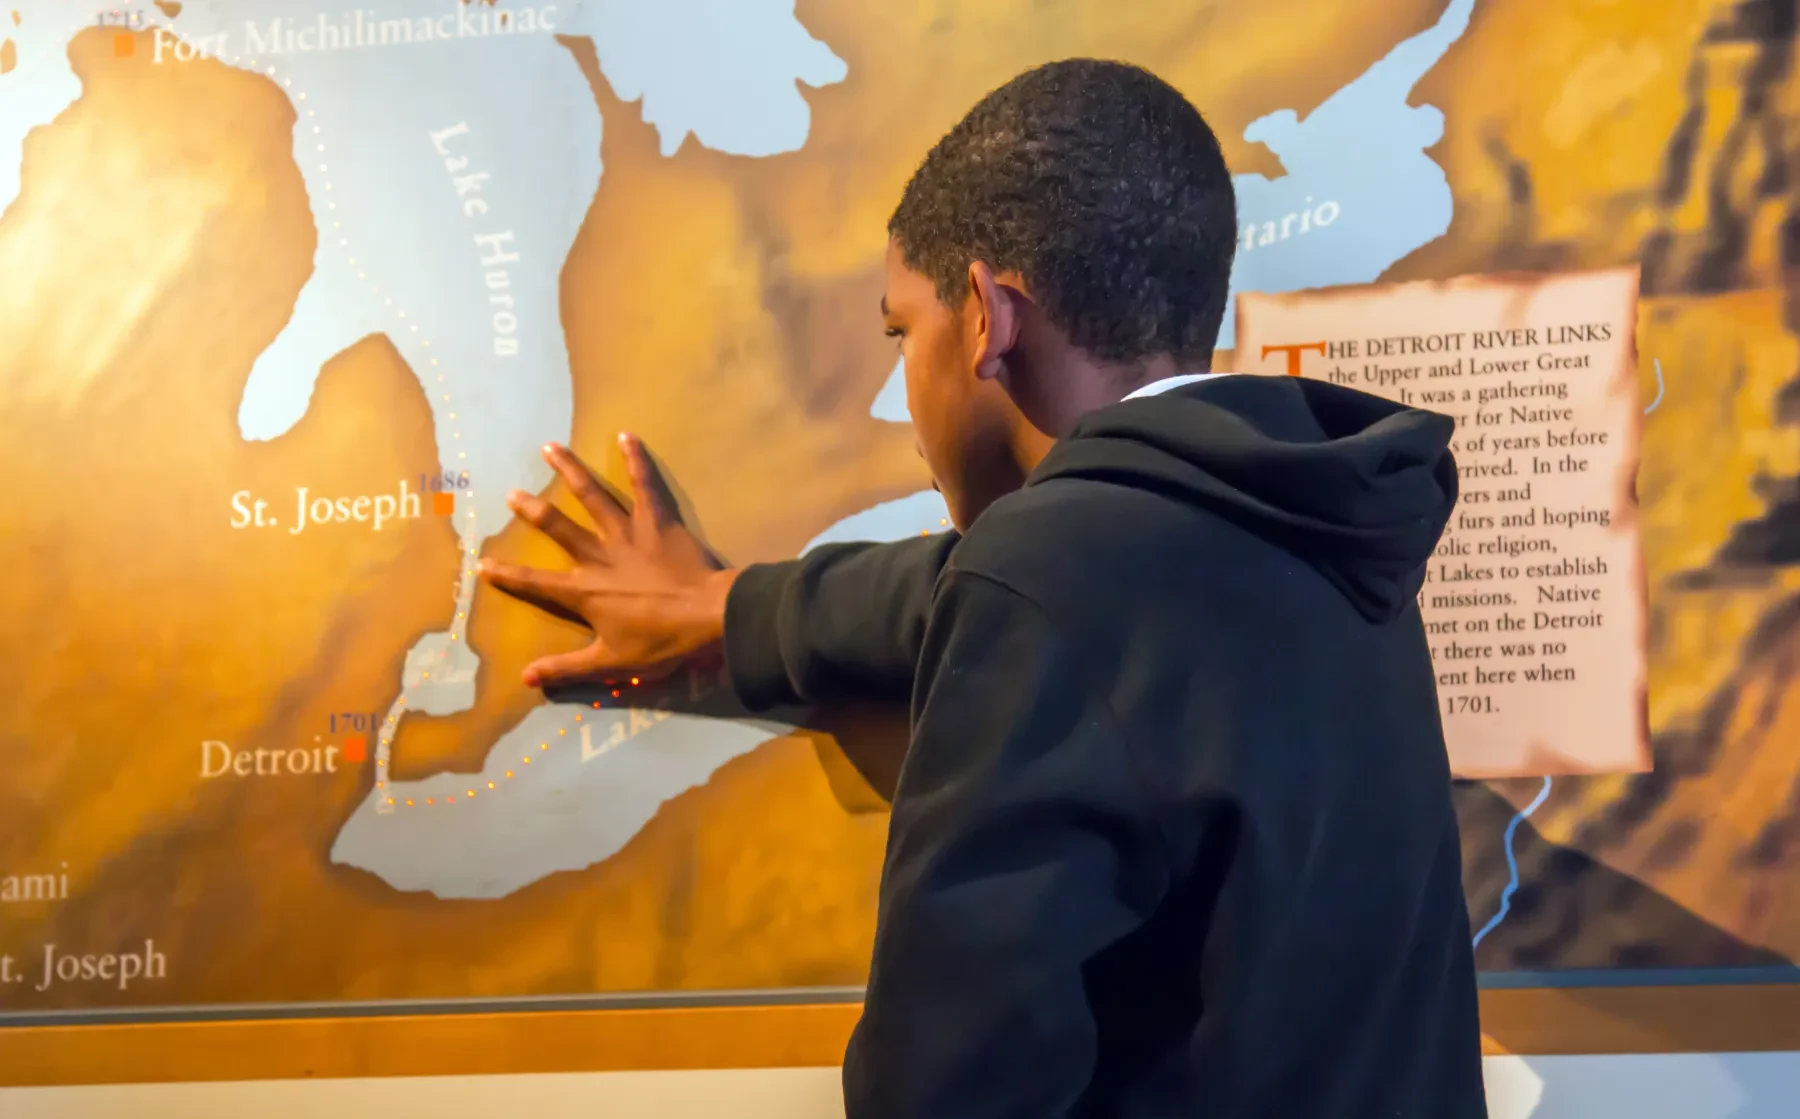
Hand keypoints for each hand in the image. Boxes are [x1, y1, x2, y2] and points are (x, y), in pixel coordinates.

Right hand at [479, 434, 738, 688]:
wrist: (710, 615)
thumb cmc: (662, 641)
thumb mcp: (611, 662)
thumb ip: (567, 668)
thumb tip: (525, 679)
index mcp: (585, 591)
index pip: (536, 583)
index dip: (508, 575)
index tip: (482, 563)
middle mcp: (600, 556)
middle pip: (559, 528)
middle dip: (532, 510)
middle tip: (511, 492)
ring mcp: (628, 533)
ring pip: (593, 496)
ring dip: (570, 470)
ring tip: (549, 447)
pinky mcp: (658, 520)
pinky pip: (645, 484)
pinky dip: (636, 459)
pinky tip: (626, 435)